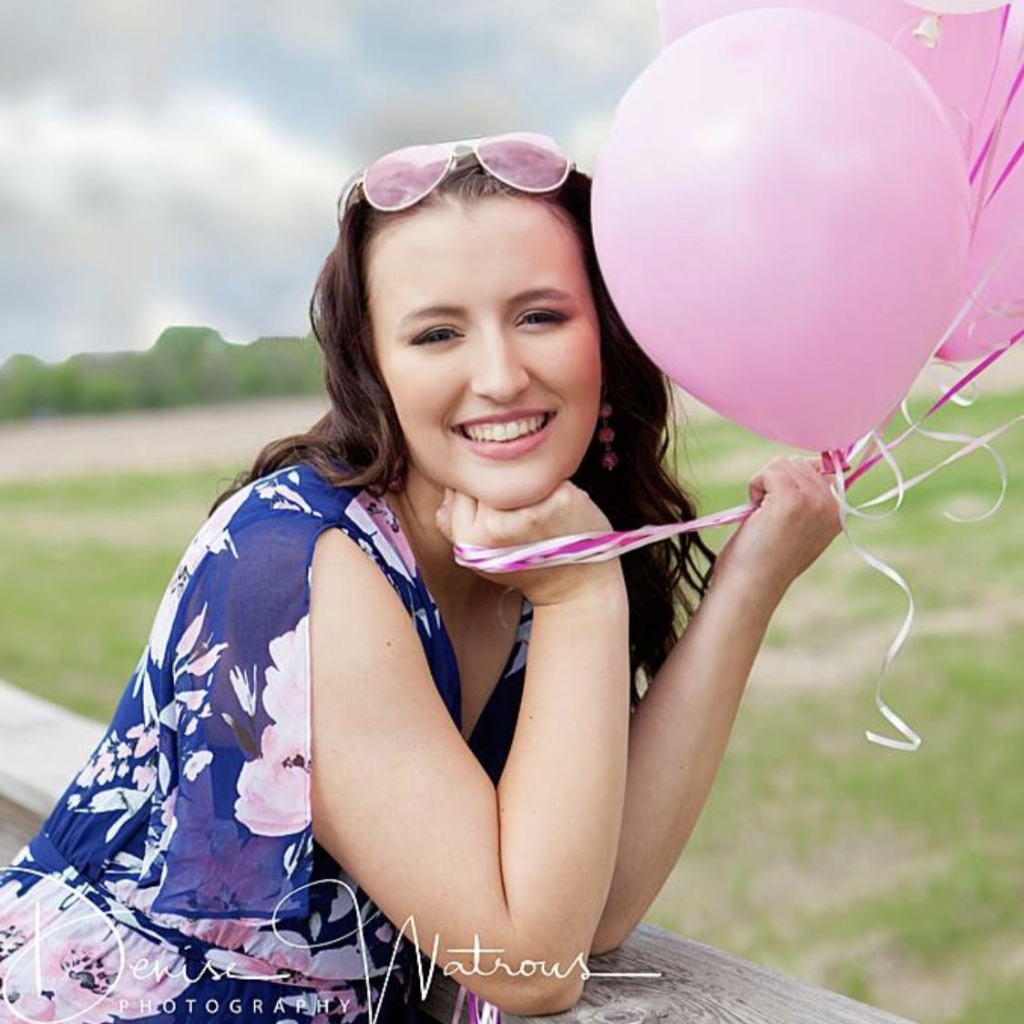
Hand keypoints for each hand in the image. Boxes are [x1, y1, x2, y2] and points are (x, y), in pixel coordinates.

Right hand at [434, 480, 624, 607]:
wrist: (575, 587)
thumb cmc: (526, 566)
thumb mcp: (477, 555)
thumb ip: (451, 522)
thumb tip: (449, 486)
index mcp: (469, 539)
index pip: (460, 485)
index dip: (479, 490)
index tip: (497, 506)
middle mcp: (497, 525)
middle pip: (488, 475)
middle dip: (503, 484)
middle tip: (521, 508)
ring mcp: (531, 510)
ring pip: (518, 469)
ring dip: (528, 480)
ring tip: (539, 506)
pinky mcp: (563, 498)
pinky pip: (550, 472)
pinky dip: (555, 482)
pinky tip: (559, 504)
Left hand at [714, 455, 842, 599]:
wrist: (750, 585)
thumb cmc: (764, 557)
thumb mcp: (797, 524)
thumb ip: (811, 497)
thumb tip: (818, 461)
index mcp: (838, 512)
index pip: (820, 468)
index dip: (792, 480)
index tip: (781, 512)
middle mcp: (833, 506)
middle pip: (798, 462)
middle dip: (775, 483)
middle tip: (770, 518)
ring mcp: (815, 502)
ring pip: (783, 463)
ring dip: (764, 486)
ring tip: (764, 518)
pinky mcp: (792, 499)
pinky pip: (769, 471)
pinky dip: (755, 487)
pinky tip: (757, 515)